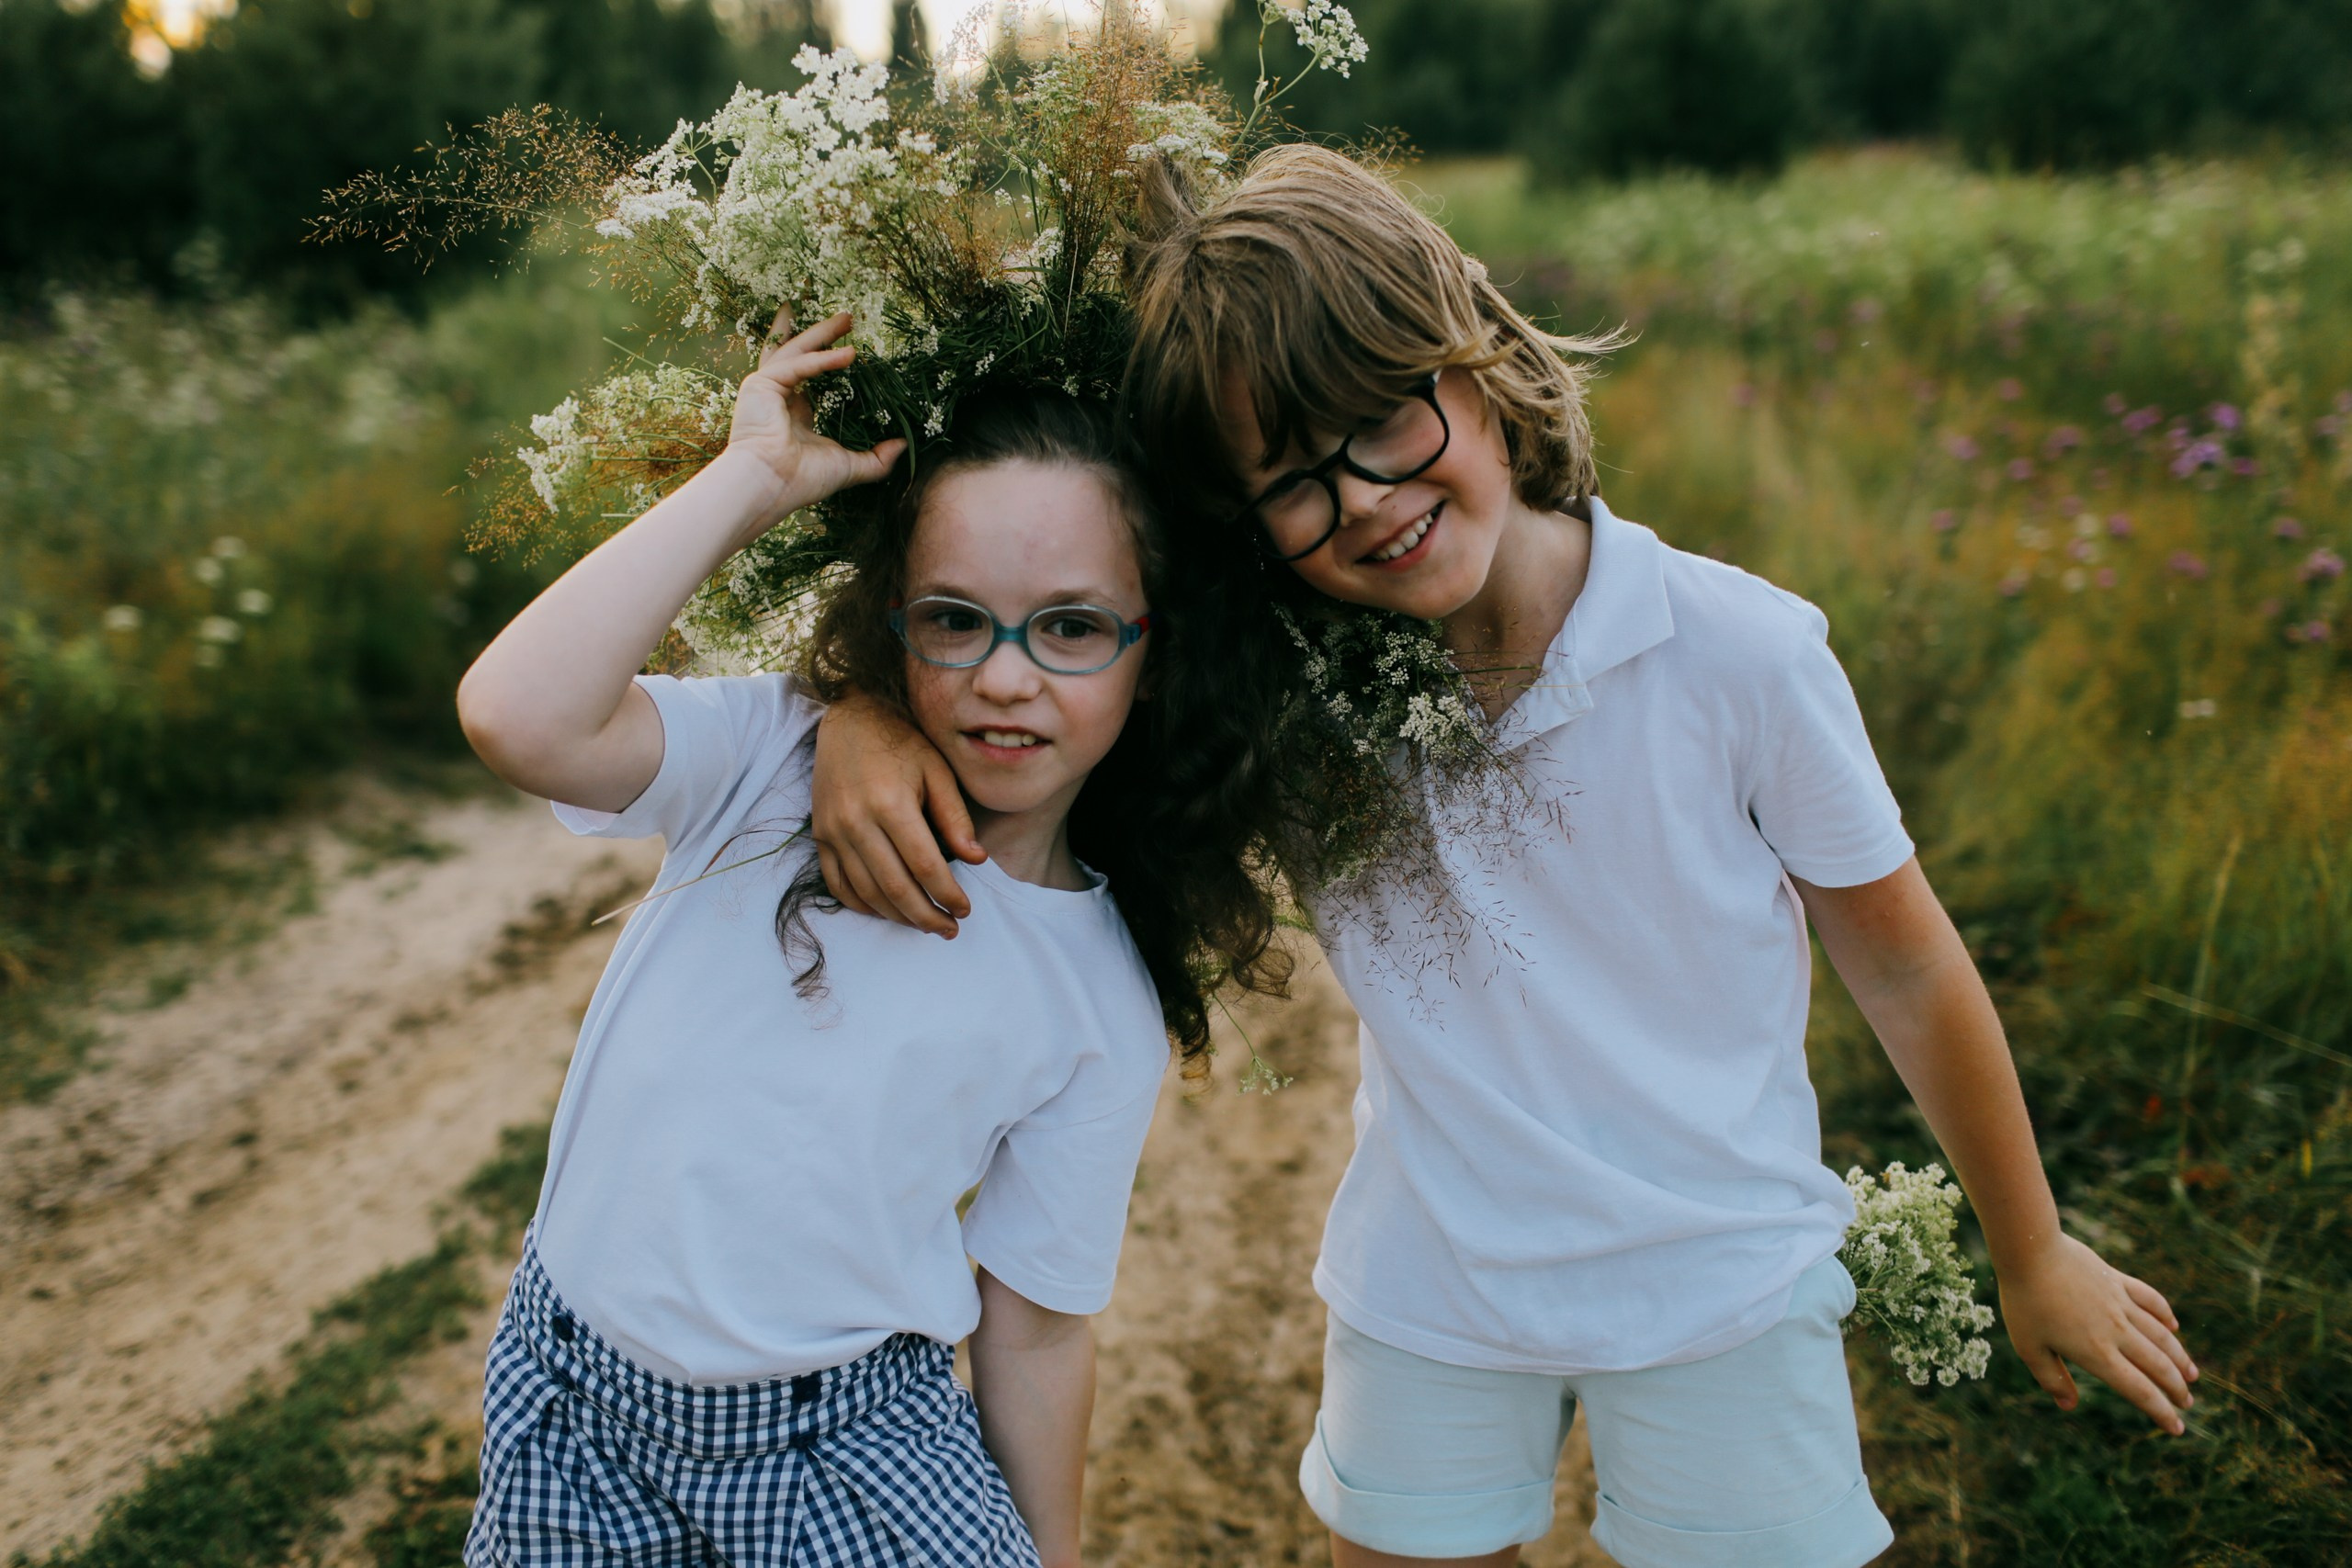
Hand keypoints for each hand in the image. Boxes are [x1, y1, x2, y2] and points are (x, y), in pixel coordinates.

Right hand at [723, 309, 904, 535]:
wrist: (770, 486)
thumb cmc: (802, 481)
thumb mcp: (849, 467)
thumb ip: (877, 458)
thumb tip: (903, 445)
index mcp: (794, 413)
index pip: (807, 375)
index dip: (825, 357)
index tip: (847, 346)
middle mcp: (777, 395)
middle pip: (800, 353)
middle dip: (823, 334)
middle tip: (848, 318)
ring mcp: (765, 387)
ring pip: (796, 350)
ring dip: (822, 333)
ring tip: (848, 319)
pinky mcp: (760, 384)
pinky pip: (797, 365)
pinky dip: (822, 359)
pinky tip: (849, 354)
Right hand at [811, 692, 986, 936]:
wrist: (849, 720)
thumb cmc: (901, 742)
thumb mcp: (937, 770)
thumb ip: (955, 817)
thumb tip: (976, 859)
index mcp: (891, 804)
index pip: (925, 865)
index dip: (947, 894)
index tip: (966, 910)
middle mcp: (857, 822)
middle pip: (895, 887)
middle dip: (926, 916)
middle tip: (949, 929)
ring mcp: (833, 831)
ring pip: (866, 892)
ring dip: (897, 916)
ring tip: (924, 925)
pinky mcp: (820, 836)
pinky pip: (837, 883)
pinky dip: (861, 905)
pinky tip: (886, 912)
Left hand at [1999, 1233, 2196, 1433]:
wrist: (2030, 1250)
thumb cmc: (2024, 1301)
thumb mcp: (2029, 1348)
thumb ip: (2051, 1379)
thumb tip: (2069, 1406)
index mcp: (2096, 1353)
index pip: (2139, 1390)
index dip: (2161, 1411)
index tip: (2177, 1428)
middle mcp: (2116, 1331)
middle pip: (2158, 1365)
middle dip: (2176, 1388)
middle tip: (2188, 1402)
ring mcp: (2120, 1303)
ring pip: (2161, 1335)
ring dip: (2180, 1356)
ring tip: (2193, 1373)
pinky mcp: (2117, 1280)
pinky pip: (2150, 1299)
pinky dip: (2165, 1314)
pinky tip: (2173, 1325)